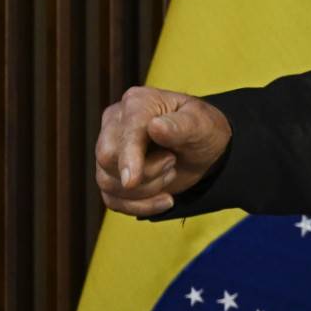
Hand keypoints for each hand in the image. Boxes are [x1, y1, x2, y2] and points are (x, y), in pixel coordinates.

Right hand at [94, 85, 231, 216]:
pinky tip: (165, 200)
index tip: (132, 181)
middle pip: (107, 158)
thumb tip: (155, 126)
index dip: (128, 157)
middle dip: (145, 173)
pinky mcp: (111, 174)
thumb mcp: (202, 126)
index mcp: (137, 104)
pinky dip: (139, 207)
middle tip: (173, 162)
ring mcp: (110, 149)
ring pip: (107, 181)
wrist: (202, 150)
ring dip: (145, 190)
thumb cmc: (202, 130)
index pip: (124, 133)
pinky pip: (112, 199)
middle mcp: (116, 123)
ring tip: (171, 173)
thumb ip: (181, 126)